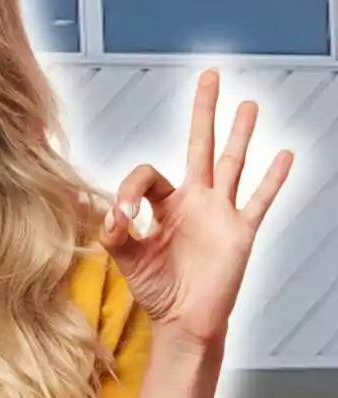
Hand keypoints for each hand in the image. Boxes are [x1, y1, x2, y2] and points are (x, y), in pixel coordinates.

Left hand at [99, 68, 292, 348]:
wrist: (183, 321)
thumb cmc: (156, 289)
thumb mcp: (126, 259)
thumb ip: (115, 235)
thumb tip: (112, 215)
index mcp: (163, 205)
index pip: (147, 175)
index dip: (130, 190)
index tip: (122, 217)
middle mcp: (193, 200)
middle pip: (199, 146)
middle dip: (203, 112)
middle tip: (209, 76)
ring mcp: (219, 213)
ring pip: (232, 164)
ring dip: (240, 134)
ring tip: (248, 103)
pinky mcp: (240, 232)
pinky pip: (258, 201)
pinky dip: (272, 179)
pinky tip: (284, 155)